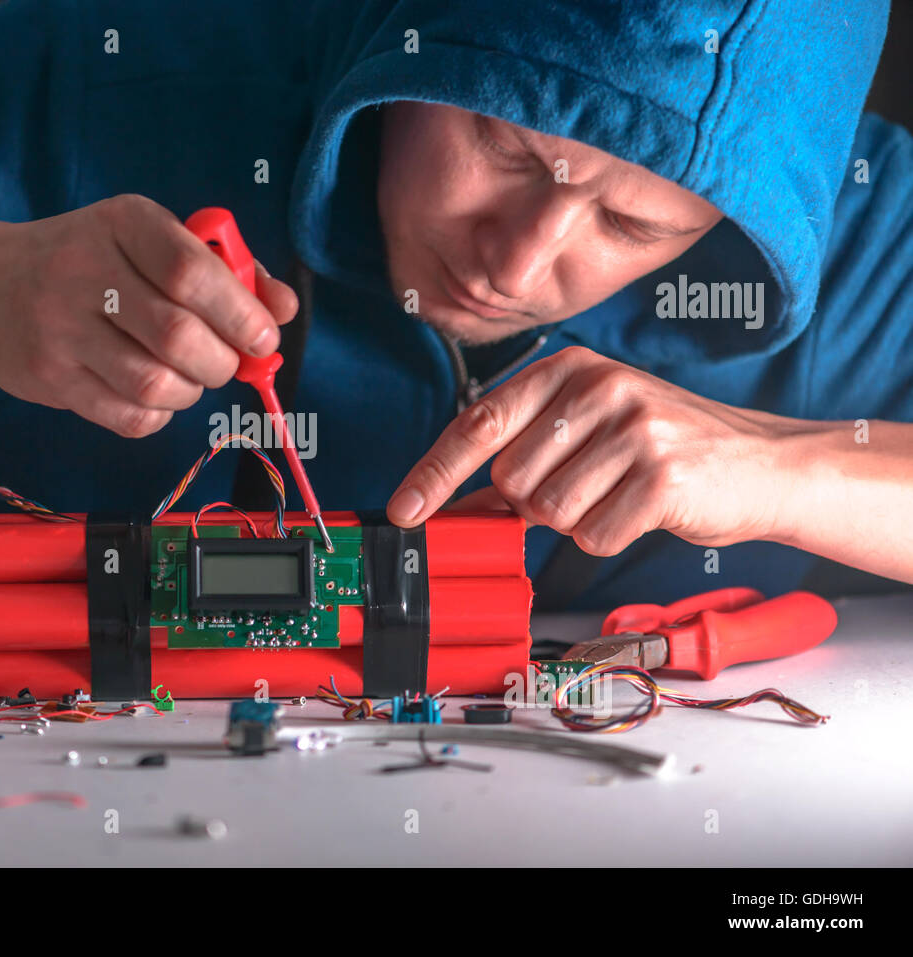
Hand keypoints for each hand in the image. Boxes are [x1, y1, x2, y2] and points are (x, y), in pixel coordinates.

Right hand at [0, 194, 296, 436]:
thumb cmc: (92, 261)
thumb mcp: (151, 241)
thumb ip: (222, 269)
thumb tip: (281, 308)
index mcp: (122, 223)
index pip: (192, 272)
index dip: (241, 312)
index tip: (263, 336)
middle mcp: (85, 270)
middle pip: (178, 336)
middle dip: (222, 361)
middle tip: (226, 362)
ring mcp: (61, 327)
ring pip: (154, 384)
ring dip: (191, 391)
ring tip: (190, 378)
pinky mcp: (49, 377)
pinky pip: (127, 416)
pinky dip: (158, 415)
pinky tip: (154, 396)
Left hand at [386, 346, 796, 553]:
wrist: (761, 465)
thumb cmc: (662, 450)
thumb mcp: (585, 434)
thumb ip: (517, 461)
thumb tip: (444, 506)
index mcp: (568, 369)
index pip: (479, 421)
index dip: (434, 471)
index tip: (404, 510)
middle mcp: (598, 386)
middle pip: (510, 478)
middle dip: (535, 502)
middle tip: (585, 487)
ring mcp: (633, 427)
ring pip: (548, 511)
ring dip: (576, 520)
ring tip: (618, 494)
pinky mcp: (663, 475)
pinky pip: (593, 533)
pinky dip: (610, 536)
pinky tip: (642, 511)